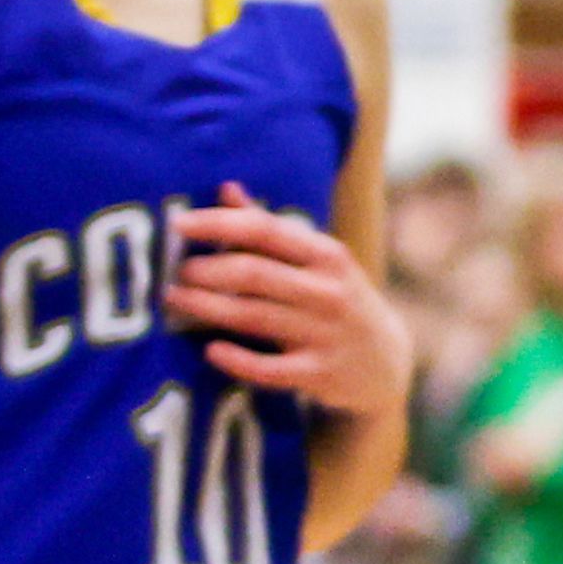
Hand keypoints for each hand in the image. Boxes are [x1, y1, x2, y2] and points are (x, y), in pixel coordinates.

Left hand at [169, 185, 410, 418]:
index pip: (265, 230)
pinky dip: (237, 359)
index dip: (218, 224)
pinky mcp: (320, 374)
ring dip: (207, 307)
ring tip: (175, 299)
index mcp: (328, 255)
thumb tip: (226, 189)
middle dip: (207, 271)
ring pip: (254, 317)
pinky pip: (270, 369)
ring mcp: (326, 334)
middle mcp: (330, 292)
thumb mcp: (319, 262)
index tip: (179, 224)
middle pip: (254, 274)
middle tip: (177, 272)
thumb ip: (271, 228)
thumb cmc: (338, 302)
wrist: (387, 364)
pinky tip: (211, 350)